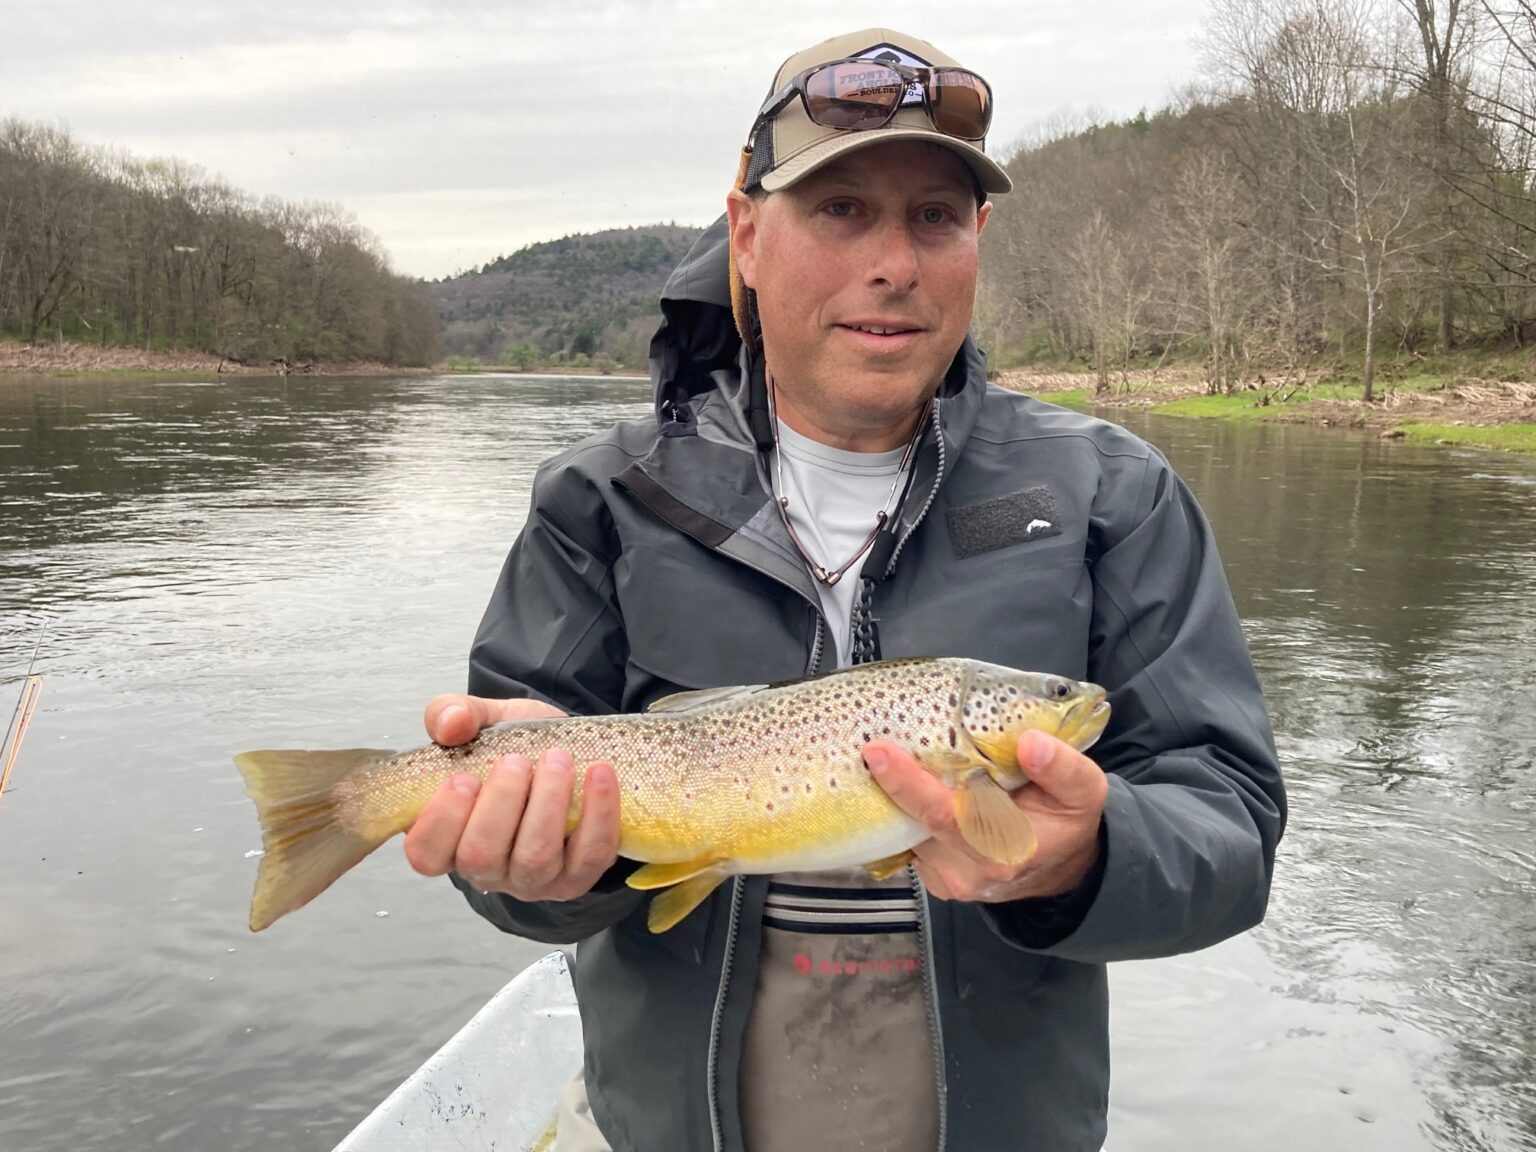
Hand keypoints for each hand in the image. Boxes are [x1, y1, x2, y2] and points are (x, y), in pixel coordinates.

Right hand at [402, 694, 621, 901]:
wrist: (569, 749)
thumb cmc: (516, 745)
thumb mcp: (482, 721)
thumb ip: (453, 714)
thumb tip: (451, 723)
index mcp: (450, 838)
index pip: (426, 854)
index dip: (440, 822)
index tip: (463, 778)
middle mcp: (487, 869)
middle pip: (481, 858)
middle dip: (500, 805)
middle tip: (517, 761)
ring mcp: (533, 879)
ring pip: (535, 860)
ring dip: (547, 805)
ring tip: (557, 760)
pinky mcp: (578, 876)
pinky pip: (590, 855)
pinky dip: (598, 813)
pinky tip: (599, 773)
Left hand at [865, 729, 1107, 902]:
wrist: (1062, 867)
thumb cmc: (1067, 822)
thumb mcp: (1084, 790)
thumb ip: (1062, 767)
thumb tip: (1031, 744)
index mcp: (1006, 849)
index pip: (944, 815)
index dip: (908, 784)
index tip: (879, 753)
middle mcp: (971, 871)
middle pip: (915, 822)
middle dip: (891, 783)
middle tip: (874, 746)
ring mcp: (950, 879)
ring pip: (907, 832)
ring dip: (899, 799)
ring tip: (899, 763)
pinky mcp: (936, 879)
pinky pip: (910, 842)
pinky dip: (907, 814)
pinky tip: (916, 791)